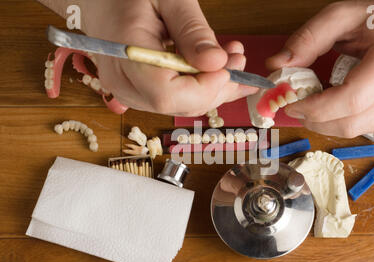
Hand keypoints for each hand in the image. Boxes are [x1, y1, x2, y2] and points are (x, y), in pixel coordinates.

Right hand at [82, 0, 256, 114]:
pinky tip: (222, 70)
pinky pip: (178, 99)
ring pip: (183, 105)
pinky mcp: (143, 93)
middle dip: (216, 86)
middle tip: (238, 57)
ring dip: (214, 86)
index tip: (226, 67)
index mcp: (125, 56)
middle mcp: (125, 84)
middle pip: (179, 104)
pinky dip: (204, 87)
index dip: (202, 88)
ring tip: (232, 56)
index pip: (167, 95)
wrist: (102, 0)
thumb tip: (216, 63)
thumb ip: (192, 31)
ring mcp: (132, 92)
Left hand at [266, 0, 373, 137]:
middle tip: (295, 105)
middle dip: (314, 120)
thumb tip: (276, 66)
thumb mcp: (341, 16)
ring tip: (312, 103)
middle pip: (349, 124)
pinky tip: (331, 105)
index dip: (315, 109)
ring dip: (324, 123)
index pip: (350, 101)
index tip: (291, 103)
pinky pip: (359, 129)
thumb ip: (307, 39)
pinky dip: (337, 122)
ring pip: (353, 132)